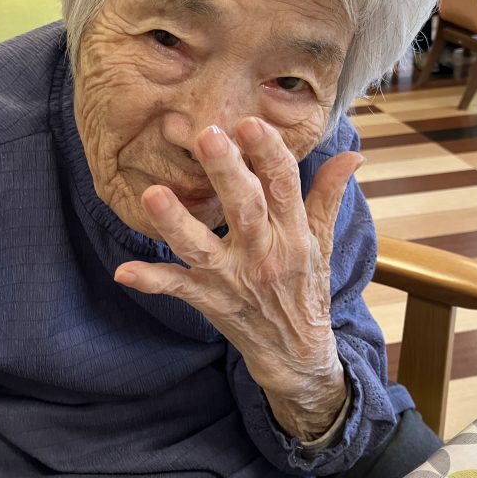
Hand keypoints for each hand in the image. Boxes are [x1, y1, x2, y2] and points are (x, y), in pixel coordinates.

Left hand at [114, 117, 362, 439]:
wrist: (296, 354)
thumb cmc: (306, 288)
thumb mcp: (322, 241)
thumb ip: (329, 195)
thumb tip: (352, 154)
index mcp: (292, 233)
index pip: (284, 186)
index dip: (269, 154)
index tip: (251, 123)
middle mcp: (263, 253)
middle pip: (245, 208)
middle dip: (227, 173)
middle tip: (208, 135)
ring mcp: (233, 279)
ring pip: (203, 247)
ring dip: (176, 222)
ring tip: (153, 195)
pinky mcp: (210, 300)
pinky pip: (178, 289)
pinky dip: (152, 281)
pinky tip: (124, 272)